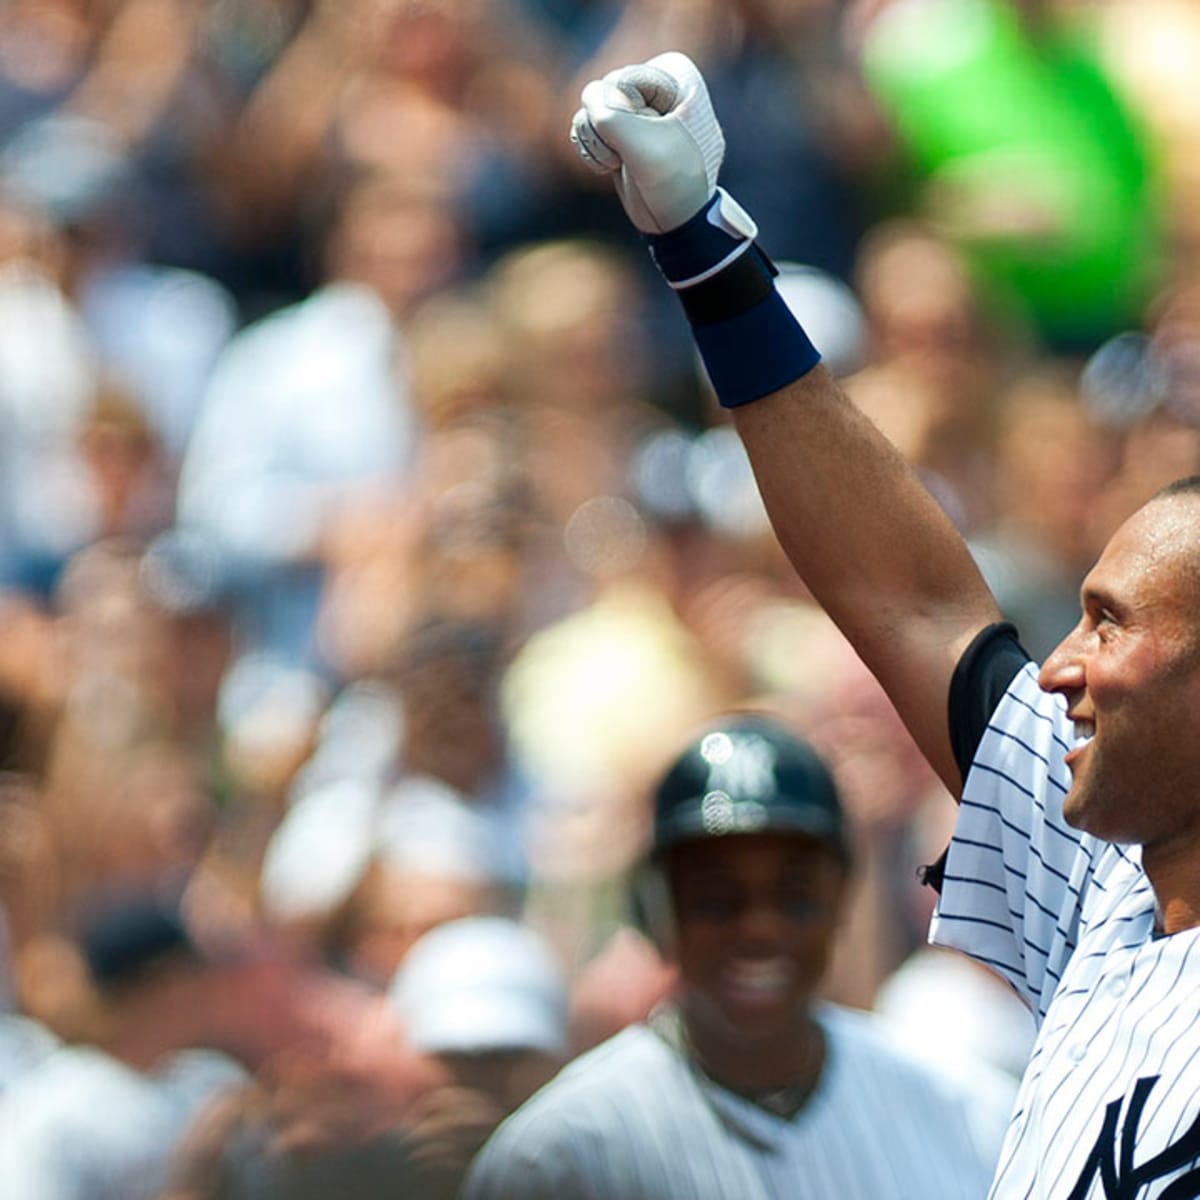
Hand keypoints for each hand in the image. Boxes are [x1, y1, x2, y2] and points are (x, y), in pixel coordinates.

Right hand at [570, 51, 723, 233]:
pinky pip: (585, 125)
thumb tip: (589, 95)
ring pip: (590, 109)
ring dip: (598, 144)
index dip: (626, 115)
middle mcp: (656, 84)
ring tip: (624, 163)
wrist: (678, 221)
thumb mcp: (643, 146)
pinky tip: (612, 166)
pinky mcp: (620, 129)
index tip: (654, 137)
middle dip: (608, 130)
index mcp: (675, 76)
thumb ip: (609, 114)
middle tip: (636, 155)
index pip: (620, 80)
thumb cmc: (674, 182)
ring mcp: (636, 107)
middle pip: (602, 92)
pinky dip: (592, 151)